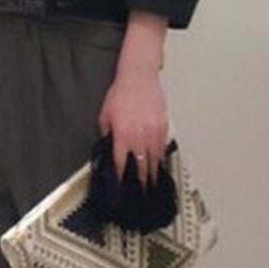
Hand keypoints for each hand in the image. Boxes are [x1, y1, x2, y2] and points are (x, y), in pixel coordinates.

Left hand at [97, 66, 168, 188]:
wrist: (138, 77)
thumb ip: (107, 134)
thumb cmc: (121, 94)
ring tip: (151, 182)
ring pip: (154, 159)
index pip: (121, 162)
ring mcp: (153, 131)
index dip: (121, 176)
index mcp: (123, 134)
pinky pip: (162, 147)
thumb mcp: (105, 115)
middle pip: (141, 165)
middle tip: (140, 189)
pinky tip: (158, 163)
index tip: (121, 185)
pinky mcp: (163, 126)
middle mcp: (139, 135)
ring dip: (151, 172)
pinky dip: (160, 158)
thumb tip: (107, 148)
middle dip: (140, 180)